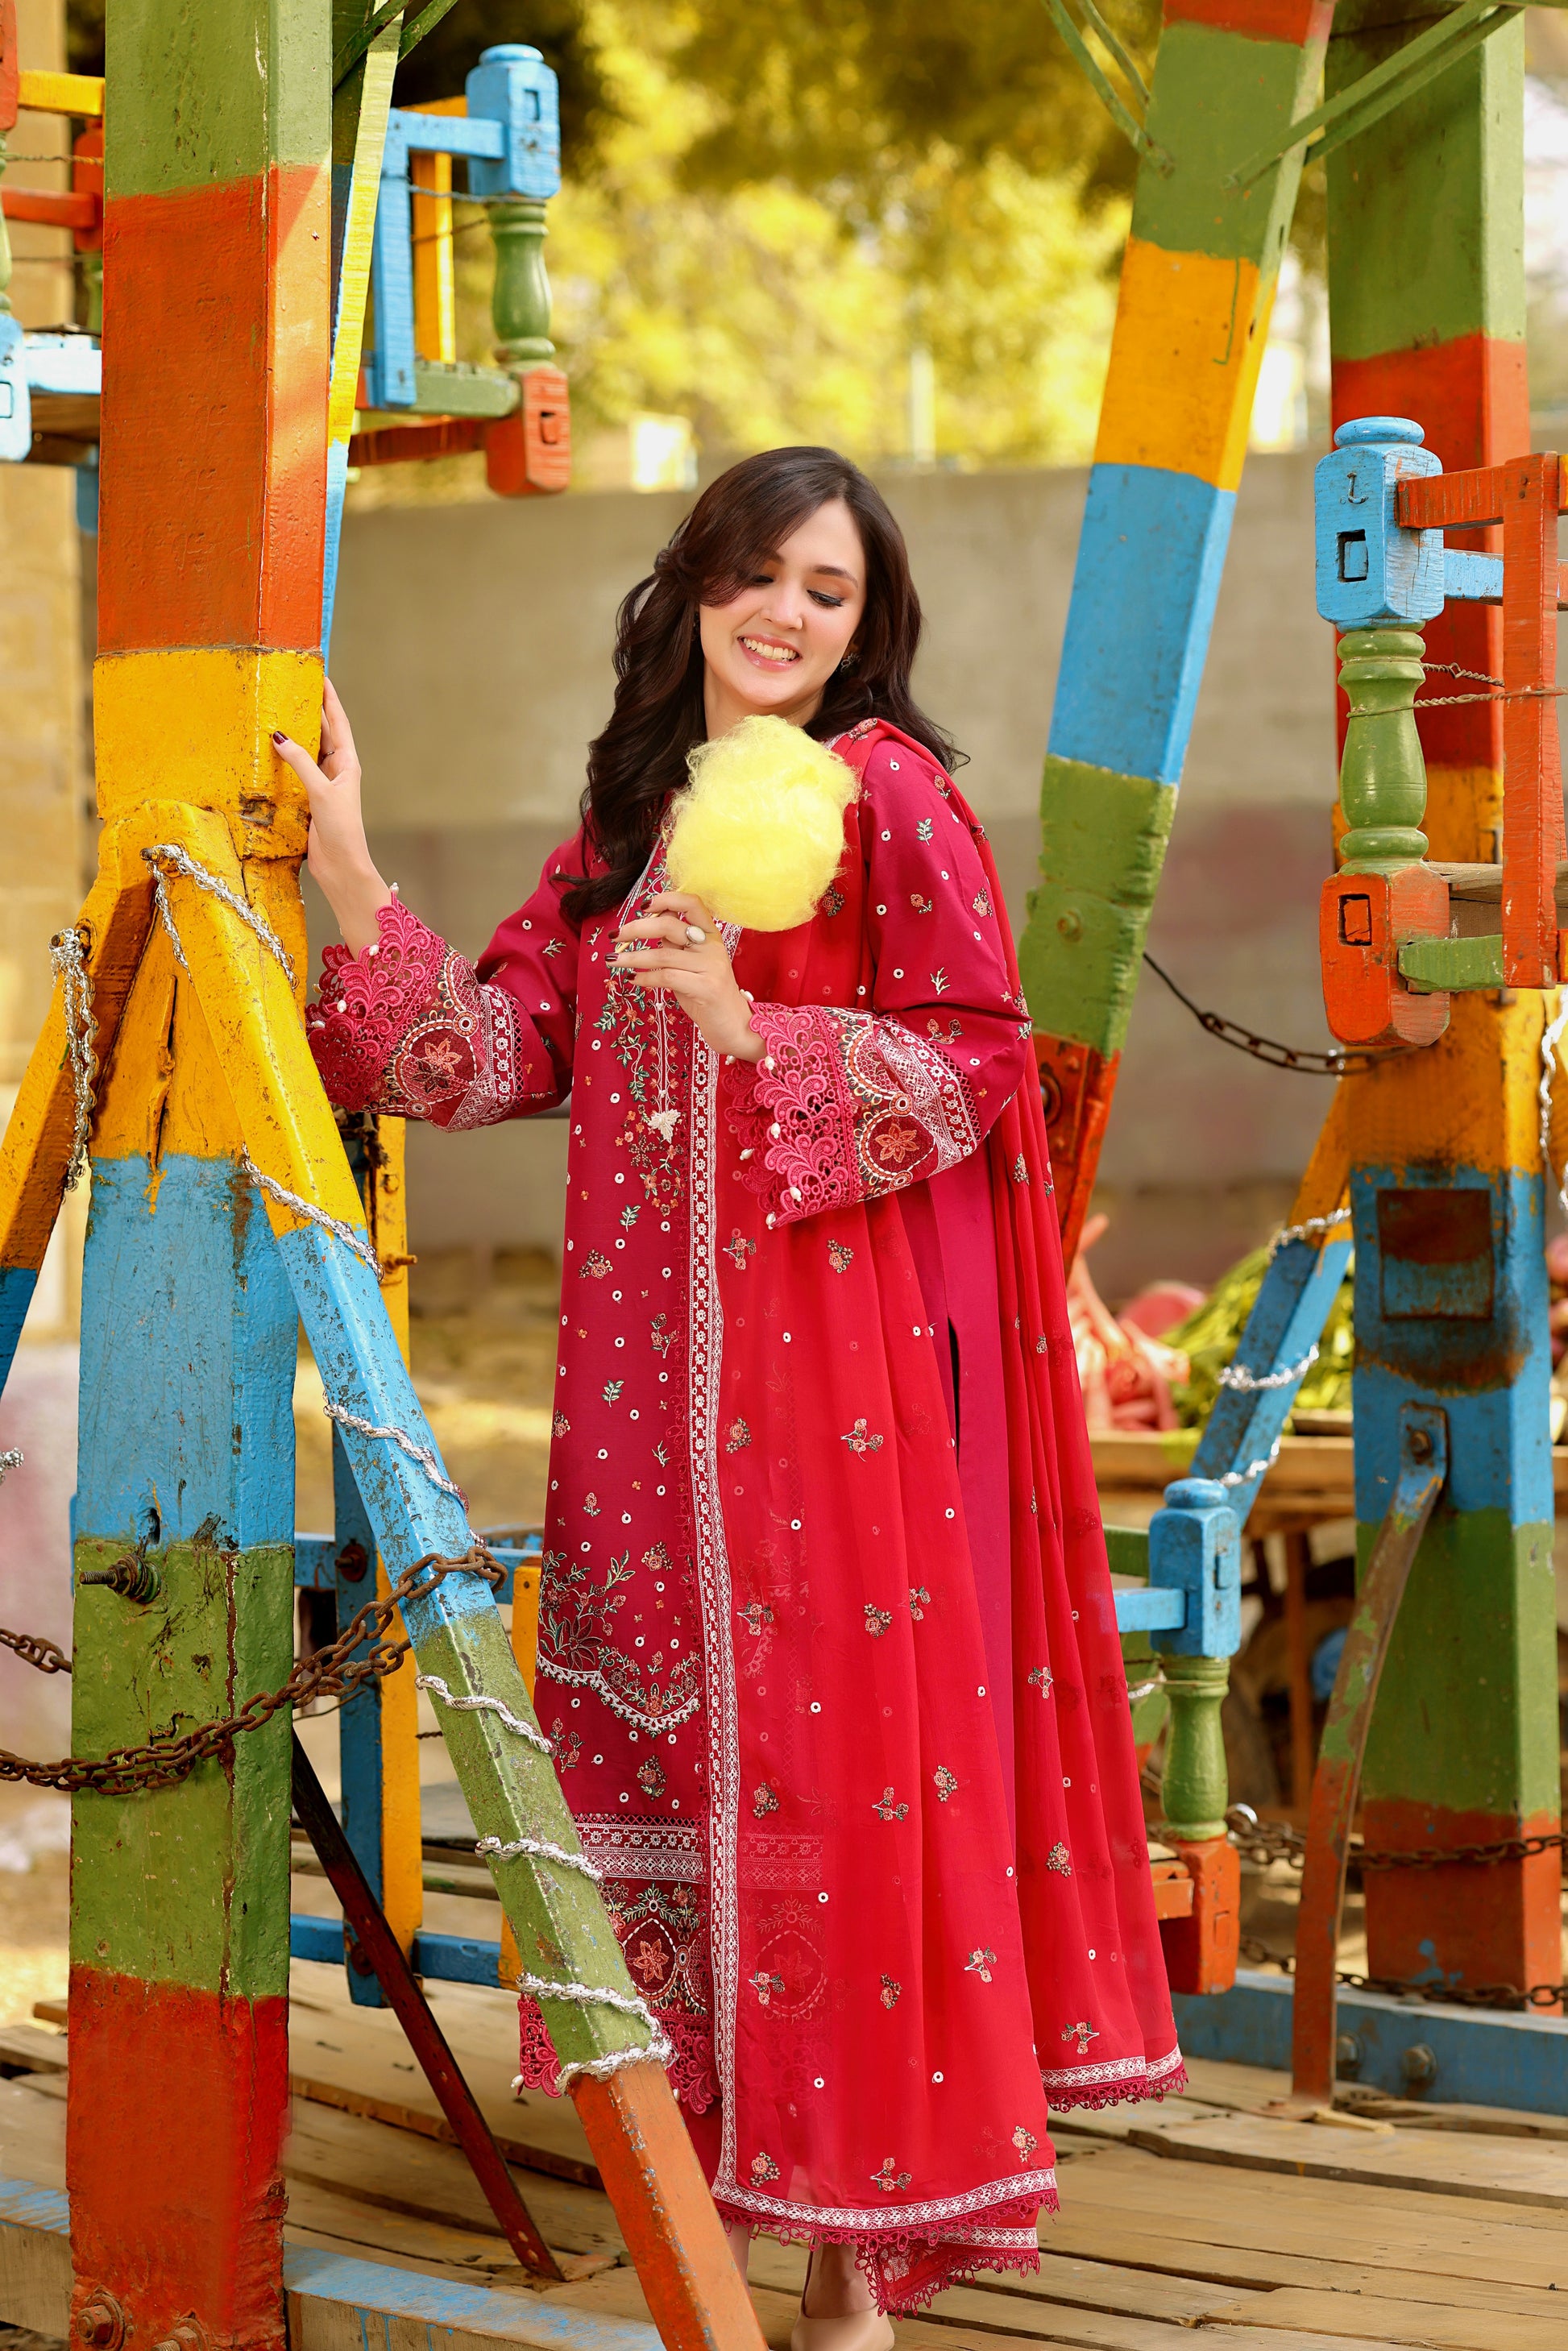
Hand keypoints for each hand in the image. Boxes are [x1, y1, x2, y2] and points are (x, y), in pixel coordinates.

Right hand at [272, 679, 392, 953]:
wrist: (342, 869)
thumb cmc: (341, 831)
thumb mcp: (321, 792)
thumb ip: (300, 763)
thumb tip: (278, 736)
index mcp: (347, 763)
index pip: (337, 721)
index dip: (328, 697)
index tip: (319, 673)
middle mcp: (336, 769)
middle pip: (320, 731)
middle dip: (307, 709)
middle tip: (289, 685)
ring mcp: (322, 783)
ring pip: (305, 750)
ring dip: (292, 733)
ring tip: (275, 709)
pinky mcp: (308, 798)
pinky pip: (293, 770)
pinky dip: (282, 758)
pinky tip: (267, 748)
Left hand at [611, 891, 763, 1062]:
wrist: (734, 1024)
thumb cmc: (707, 993)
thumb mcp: (691, 964)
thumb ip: (675, 944)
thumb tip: (647, 925)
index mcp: (711, 935)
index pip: (692, 903)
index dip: (667, 899)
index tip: (643, 906)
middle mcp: (713, 947)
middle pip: (670, 926)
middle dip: (637, 928)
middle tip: (615, 936)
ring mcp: (711, 967)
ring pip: (663, 954)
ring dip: (632, 957)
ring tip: (613, 961)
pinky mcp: (706, 988)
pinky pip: (667, 977)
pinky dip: (645, 978)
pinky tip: (634, 980)